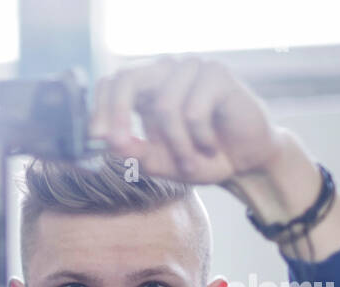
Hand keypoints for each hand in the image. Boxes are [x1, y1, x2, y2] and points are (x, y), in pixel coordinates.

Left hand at [90, 56, 288, 184]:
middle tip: (121, 145)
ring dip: (175, 144)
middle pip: (127, 78)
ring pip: (164, 106)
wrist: (244, 162)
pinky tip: (210, 146)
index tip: (95, 137)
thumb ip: (131, 151)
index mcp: (147, 89)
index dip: (100, 108)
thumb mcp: (156, 161)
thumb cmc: (198, 157)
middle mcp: (166, 73)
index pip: (111, 84)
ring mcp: (192, 70)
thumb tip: (108, 140)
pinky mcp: (217, 74)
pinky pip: (193, 110)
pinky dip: (198, 138)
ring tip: (189, 161)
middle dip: (118, 114)